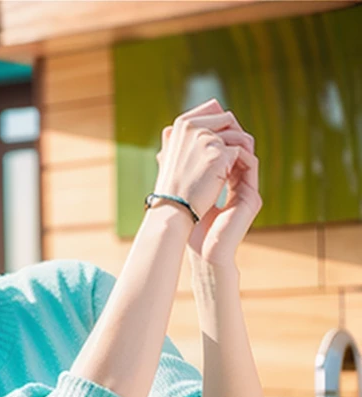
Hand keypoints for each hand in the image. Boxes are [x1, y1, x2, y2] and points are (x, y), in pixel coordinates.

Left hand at [155, 99, 260, 265]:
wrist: (206, 255)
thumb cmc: (194, 233)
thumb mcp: (188, 199)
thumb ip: (185, 178)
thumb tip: (163, 153)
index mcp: (229, 185)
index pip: (225, 154)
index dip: (213, 139)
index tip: (196, 129)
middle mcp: (241, 185)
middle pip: (237, 149)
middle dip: (223, 134)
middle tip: (207, 123)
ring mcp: (248, 191)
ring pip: (245, 153)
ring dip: (230, 140)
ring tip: (211, 133)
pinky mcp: (251, 198)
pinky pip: (250, 166)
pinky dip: (236, 154)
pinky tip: (218, 149)